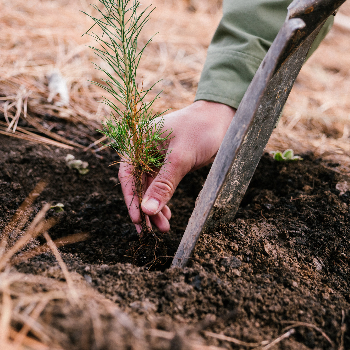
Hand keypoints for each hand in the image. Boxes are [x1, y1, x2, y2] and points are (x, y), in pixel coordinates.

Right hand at [119, 100, 235, 232]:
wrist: (221, 117)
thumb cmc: (200, 129)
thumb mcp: (181, 158)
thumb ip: (163, 185)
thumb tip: (147, 211)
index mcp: (138, 142)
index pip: (128, 175)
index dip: (131, 199)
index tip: (138, 220)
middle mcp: (142, 151)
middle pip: (137, 185)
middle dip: (145, 208)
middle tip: (150, 232)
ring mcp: (155, 158)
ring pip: (149, 188)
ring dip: (154, 208)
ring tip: (163, 228)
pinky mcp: (167, 165)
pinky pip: (160, 186)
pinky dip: (162, 201)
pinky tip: (166, 215)